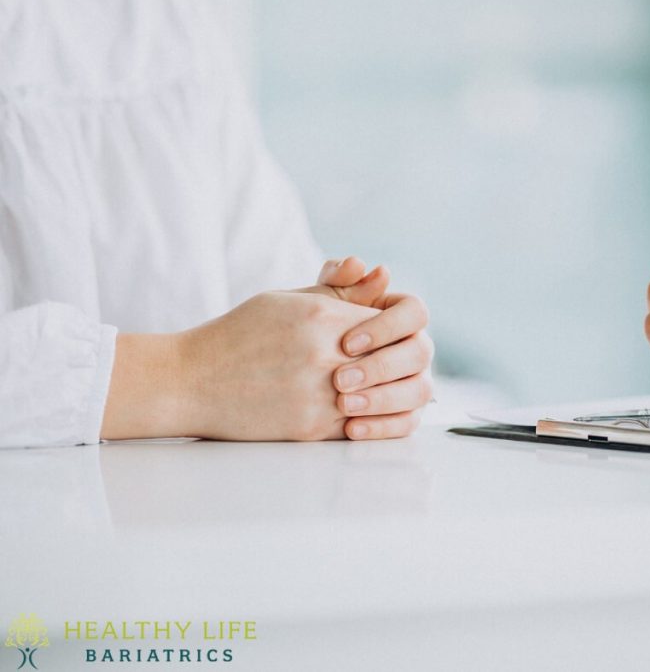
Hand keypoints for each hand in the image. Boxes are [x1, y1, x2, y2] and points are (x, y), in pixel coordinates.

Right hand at [102, 287, 431, 440]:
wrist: (192, 381)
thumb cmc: (240, 335)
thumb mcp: (288, 300)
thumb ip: (340, 290)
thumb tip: (382, 275)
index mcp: (323, 317)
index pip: (394, 321)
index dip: (398, 329)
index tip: (390, 334)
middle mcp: (326, 356)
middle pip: (397, 360)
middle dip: (402, 363)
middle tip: (397, 364)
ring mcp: (320, 396)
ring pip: (386, 397)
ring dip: (392, 393)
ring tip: (386, 387)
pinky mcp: (311, 429)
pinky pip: (363, 427)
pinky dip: (373, 420)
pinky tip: (367, 411)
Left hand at [312, 256, 433, 438]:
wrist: (274, 372)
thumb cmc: (297, 331)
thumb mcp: (312, 303)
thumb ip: (335, 283)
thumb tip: (359, 265)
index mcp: (399, 316)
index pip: (415, 312)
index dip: (387, 327)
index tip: (347, 342)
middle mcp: (412, 347)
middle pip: (421, 353)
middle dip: (381, 367)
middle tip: (340, 379)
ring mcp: (412, 381)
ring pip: (420, 391)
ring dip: (383, 399)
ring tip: (343, 405)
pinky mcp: (403, 414)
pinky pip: (407, 424)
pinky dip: (382, 427)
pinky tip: (351, 428)